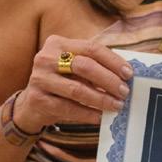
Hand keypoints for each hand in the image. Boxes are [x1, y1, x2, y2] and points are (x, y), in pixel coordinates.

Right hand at [12, 35, 132, 134]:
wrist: (32, 104)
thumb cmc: (62, 81)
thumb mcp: (75, 68)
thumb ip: (95, 65)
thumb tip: (126, 74)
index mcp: (58, 44)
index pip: (92, 48)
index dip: (113, 61)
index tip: (129, 74)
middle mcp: (46, 58)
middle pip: (85, 66)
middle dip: (109, 80)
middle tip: (125, 92)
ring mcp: (39, 79)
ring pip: (77, 89)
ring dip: (101, 99)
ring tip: (117, 105)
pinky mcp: (37, 99)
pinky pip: (68, 108)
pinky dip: (87, 113)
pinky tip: (100, 117)